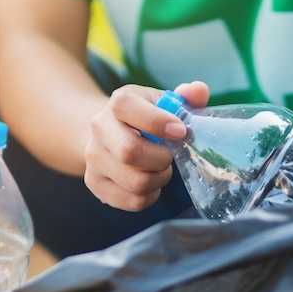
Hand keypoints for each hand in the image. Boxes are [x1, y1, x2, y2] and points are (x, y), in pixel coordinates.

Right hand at [84, 81, 209, 210]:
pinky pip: (133, 201)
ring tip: (161, 169)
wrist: (107, 133)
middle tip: (170, 156)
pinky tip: (151, 182)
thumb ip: (186, 97)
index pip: (127, 108)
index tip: (180, 131)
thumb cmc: (145, 118)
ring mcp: (94, 159)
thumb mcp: (163, 102)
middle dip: (161, 158)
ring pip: (135, 182)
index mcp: (117, 103)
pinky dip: (151, 195)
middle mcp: (99, 129)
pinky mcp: (95, 183)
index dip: (158, 122)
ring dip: (159, 179)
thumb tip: (199, 90)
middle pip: (129, 152)